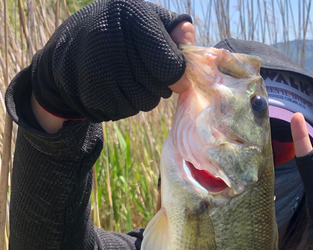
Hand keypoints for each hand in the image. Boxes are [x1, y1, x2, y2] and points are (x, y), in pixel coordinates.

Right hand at [31, 0, 193, 124]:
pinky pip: (125, 111)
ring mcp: (98, 71)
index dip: (179, 75)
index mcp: (130, 15)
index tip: (179, 78)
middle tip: (146, 72)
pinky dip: (124, 104)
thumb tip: (190, 40)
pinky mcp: (90, 94)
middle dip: (160, 84)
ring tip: (127, 78)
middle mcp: (111, 42)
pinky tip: (113, 88)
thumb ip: (172, 29)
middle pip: (159, 87)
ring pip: (144, 102)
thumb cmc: (116, 31)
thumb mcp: (143, 18)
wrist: (65, 52)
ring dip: (143, 95)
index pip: (170, 65)